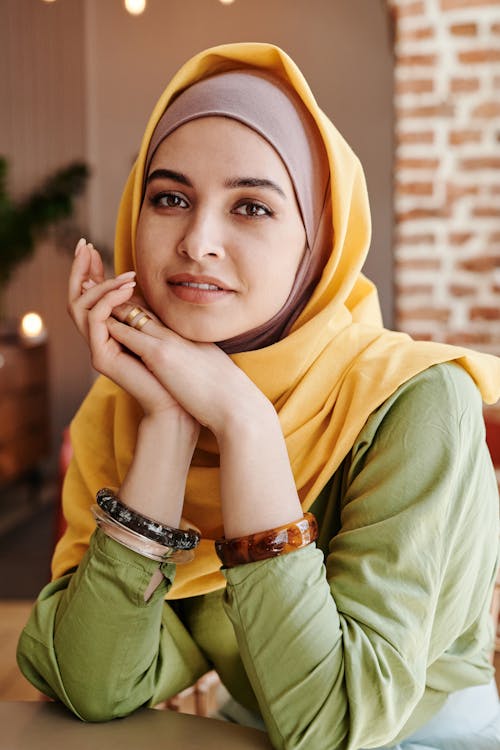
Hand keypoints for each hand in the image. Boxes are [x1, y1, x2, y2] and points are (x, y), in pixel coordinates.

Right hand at [68, 239, 194, 421]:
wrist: (179, 403)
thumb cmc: (176, 370)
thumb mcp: (161, 329)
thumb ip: (146, 309)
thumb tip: (143, 282)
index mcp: (111, 330)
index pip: (91, 295)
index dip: (89, 271)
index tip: (92, 247)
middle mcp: (99, 338)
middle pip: (76, 298)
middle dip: (80, 270)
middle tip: (85, 246)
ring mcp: (97, 348)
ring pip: (81, 306)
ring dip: (101, 284)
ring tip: (126, 275)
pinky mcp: (101, 358)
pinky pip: (95, 321)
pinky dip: (108, 301)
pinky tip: (127, 288)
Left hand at [108, 302, 270, 436]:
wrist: (236, 405)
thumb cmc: (226, 394)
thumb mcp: (209, 370)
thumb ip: (196, 362)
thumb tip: (189, 367)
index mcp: (188, 337)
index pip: (156, 315)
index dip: (135, 305)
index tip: (119, 301)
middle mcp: (177, 333)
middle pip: (142, 307)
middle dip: (118, 297)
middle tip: (96, 287)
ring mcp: (168, 341)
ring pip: (132, 314)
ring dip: (109, 305)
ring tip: (89, 298)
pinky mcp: (160, 354)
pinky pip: (129, 333)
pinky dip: (112, 326)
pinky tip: (97, 324)